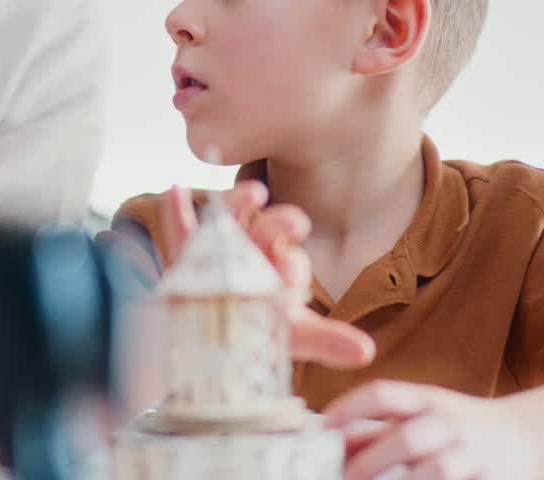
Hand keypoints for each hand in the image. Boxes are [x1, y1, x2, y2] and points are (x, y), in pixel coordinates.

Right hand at [158, 182, 374, 368]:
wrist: (216, 344)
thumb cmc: (259, 331)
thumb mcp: (291, 336)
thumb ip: (326, 341)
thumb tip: (366, 352)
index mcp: (276, 267)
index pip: (287, 258)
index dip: (292, 262)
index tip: (292, 269)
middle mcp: (250, 251)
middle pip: (265, 229)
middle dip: (280, 224)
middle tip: (295, 224)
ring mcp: (218, 248)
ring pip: (228, 217)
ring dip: (237, 201)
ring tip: (253, 191)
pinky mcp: (184, 256)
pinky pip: (180, 229)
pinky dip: (176, 210)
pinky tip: (176, 190)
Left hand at [324, 381, 540, 479]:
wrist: (527, 438)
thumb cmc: (454, 429)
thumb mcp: (420, 415)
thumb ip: (375, 427)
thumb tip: (323, 440)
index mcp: (427, 400)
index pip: (384, 395)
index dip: (351, 408)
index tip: (324, 427)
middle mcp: (451, 424)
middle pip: (408, 439)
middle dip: (372, 461)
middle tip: (345, 477)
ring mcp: (474, 456)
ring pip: (438, 471)